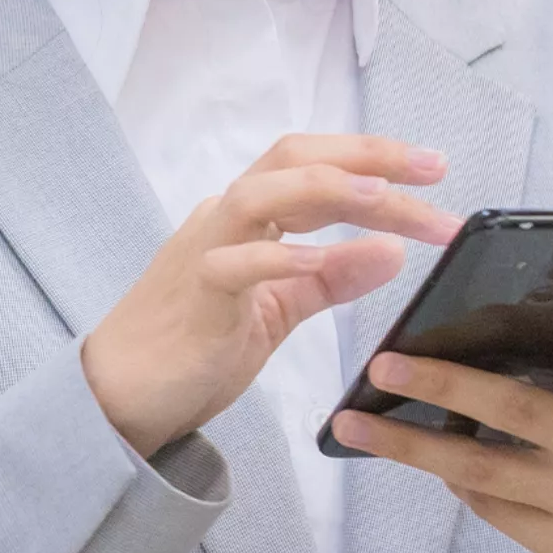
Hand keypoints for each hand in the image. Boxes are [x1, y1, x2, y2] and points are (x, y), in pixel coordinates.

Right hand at [85, 135, 462, 455]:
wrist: (116, 394)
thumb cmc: (192, 349)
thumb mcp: (278, 311)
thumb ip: (329, 279)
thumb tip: (392, 252)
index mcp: (248, 219)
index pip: (316, 168)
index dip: (376, 162)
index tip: (436, 172)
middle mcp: (225, 218)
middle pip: (295, 159)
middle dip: (368, 157)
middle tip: (434, 170)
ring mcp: (205, 250)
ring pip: (263, 194)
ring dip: (328, 190)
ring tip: (385, 199)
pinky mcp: (194, 294)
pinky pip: (235, 263)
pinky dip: (279, 256)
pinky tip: (321, 259)